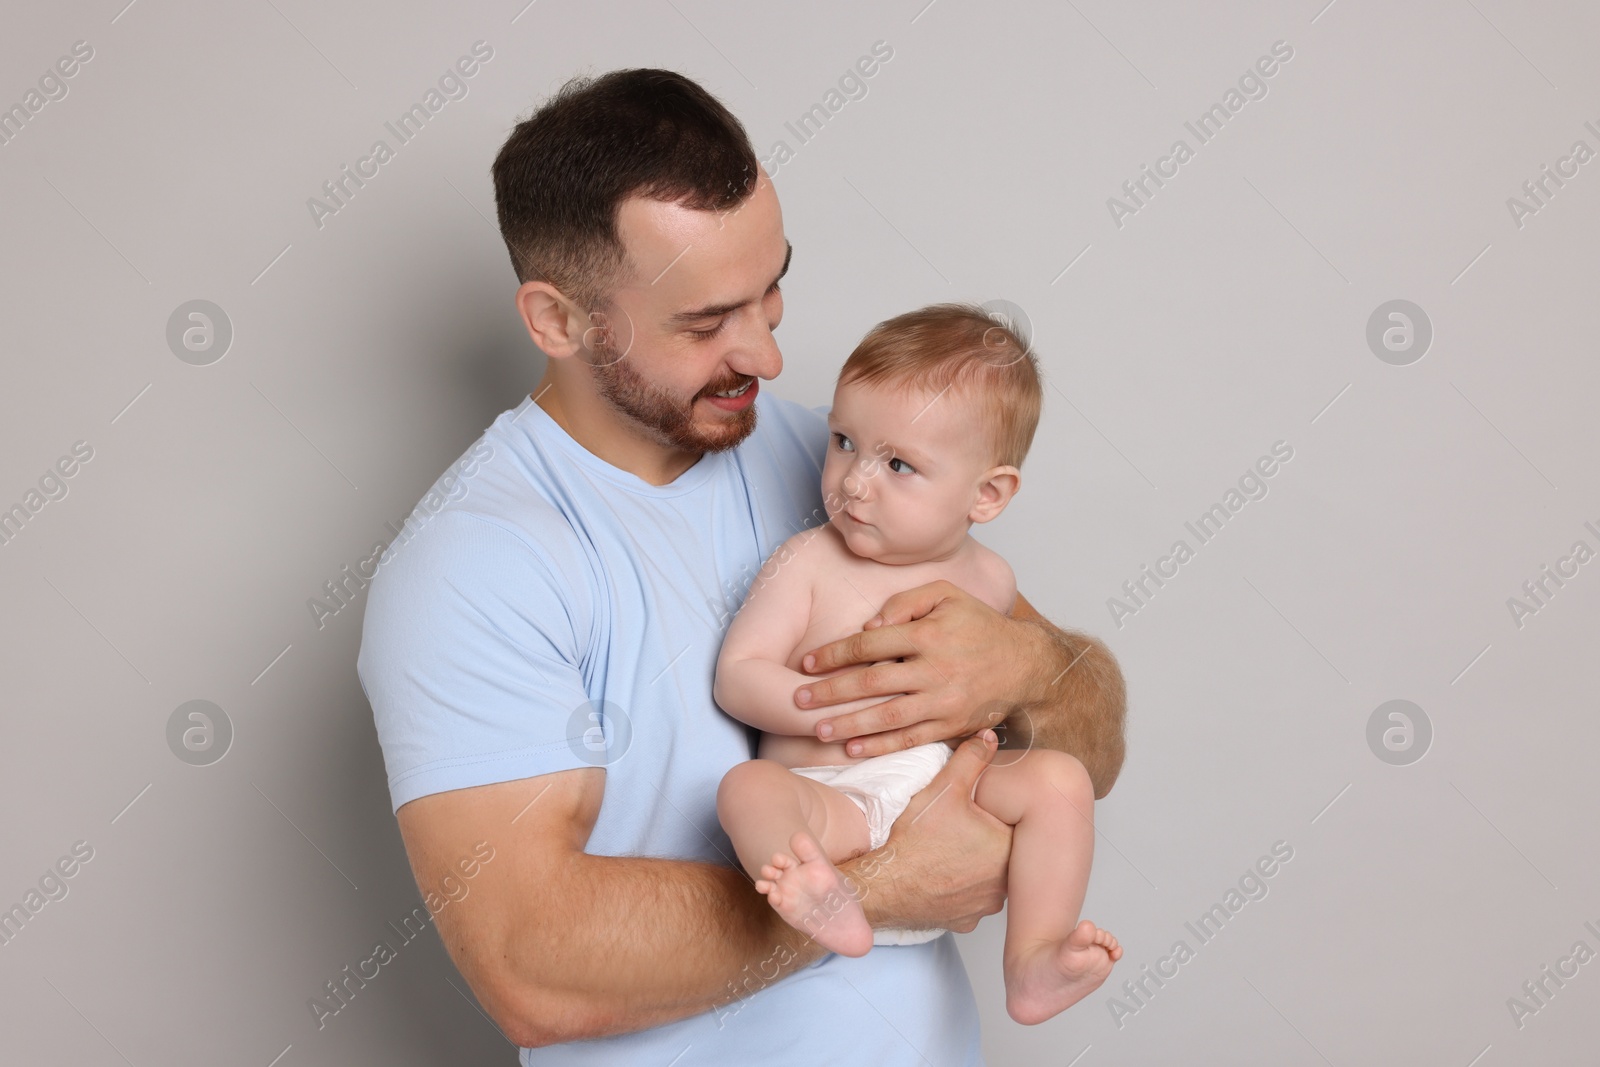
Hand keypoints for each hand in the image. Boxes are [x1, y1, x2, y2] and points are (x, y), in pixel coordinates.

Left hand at [796, 580, 1040, 756]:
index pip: (870, 644)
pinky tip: (853, 748)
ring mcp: (944, 702)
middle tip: (799, 700)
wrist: (1026, 665)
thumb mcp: (947, 595)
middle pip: (872, 683)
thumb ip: (905, 603)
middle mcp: (936, 669)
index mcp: (930, 634)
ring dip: (849, 725)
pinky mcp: (952, 726)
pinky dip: (880, 746)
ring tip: (818, 729)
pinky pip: (911, 740)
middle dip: (831, 693)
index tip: (808, 663)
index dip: (835, 654)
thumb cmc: (979, 625)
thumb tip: (870, 627)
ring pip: (888, 717)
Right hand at [840, 730, 1009, 932]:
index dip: (999, 815)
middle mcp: (1003, 883)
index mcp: (1006, 848)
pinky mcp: (965, 921)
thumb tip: (990, 738)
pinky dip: (961, 888)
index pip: (1017, 826)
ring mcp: (984, 906)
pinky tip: (944, 874)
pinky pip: (971, 900)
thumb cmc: (915, 840)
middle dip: (990, 840)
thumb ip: (971, 760)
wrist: (885, 884)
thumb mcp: (944, 789)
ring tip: (953, 850)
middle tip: (965, 828)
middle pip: (1005, 853)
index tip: (983, 811)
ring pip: (990, 879)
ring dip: (977, 867)